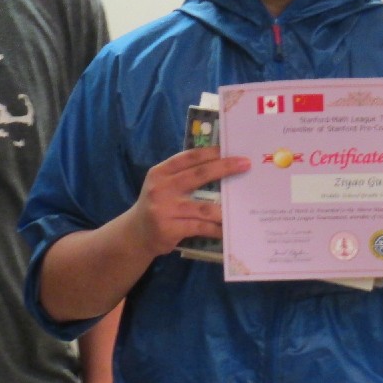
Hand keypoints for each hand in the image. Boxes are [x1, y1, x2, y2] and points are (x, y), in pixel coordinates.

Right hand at [123, 147, 249, 256]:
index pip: (188, 157)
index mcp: (160, 172)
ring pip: (203, 207)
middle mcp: (161, 188)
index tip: (229, 149)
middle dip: (224, 168)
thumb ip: (183, 175)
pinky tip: (228, 228)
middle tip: (245, 164)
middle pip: (198, 175)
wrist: (137, 234)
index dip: (210, 152)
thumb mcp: (163, 185)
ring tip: (244, 203)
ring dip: (225, 207)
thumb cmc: (158, 205)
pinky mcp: (169, 229)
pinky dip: (216, 228)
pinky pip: (200, 227)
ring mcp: (164, 209)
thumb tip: (218, 163)